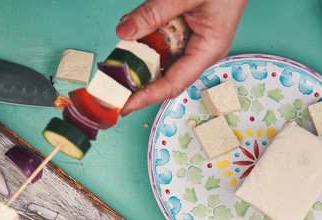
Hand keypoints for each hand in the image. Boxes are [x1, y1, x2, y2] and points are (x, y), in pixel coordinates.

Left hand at [117, 0, 248, 114]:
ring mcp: (196, 43)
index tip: (124, 104)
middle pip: (165, 76)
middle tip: (113, 82)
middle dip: (138, 80)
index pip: (173, 83)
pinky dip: (148, 40)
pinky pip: (165, 44)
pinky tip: (135, 34)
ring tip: (120, 58)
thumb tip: (125, 32)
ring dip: (140, 57)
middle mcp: (202, 52)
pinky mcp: (189, 33)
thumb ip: (155, 12)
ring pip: (162, 59)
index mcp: (209, 49)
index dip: (146, 97)